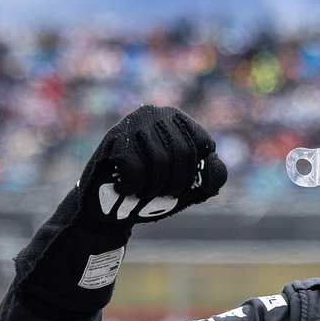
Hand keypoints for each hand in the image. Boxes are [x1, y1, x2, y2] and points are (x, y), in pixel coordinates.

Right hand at [78, 105, 225, 225]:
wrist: (107, 206)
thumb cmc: (152, 192)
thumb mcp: (190, 187)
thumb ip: (212, 176)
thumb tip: (211, 164)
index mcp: (180, 121)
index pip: (204, 144)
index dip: (194, 173)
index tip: (179, 186)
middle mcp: (158, 114)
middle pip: (184, 153)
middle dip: (175, 184)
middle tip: (159, 194)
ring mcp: (135, 122)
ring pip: (160, 162)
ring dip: (153, 188)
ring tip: (141, 192)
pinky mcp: (115, 138)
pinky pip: (136, 169)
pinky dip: (132, 187)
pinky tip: (123, 187)